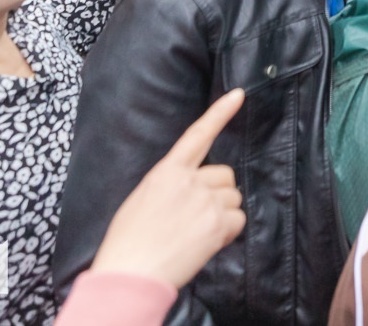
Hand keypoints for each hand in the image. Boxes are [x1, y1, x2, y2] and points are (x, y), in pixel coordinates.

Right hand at [88, 89, 247, 288]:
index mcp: (166, 171)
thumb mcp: (142, 199)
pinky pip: (238, 220)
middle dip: (218, 193)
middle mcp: (189, 181)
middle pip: (225, 174)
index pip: (197, 135)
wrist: (129, 273)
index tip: (239, 94)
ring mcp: (205, 201)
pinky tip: (206, 243)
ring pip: (233, 198)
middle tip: (197, 216)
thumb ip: (170, 185)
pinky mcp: (217, 224)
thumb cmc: (128, 243)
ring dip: (223, 214)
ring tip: (196, 234)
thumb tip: (190, 188)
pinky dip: (228, 232)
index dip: (220, 113)